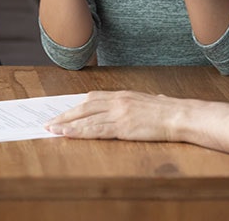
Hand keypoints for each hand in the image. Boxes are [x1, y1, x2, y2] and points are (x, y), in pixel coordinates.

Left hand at [45, 90, 181, 140]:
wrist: (179, 115)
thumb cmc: (168, 110)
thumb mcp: (148, 101)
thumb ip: (137, 103)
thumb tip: (140, 104)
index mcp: (122, 94)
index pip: (92, 98)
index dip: (75, 106)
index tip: (62, 112)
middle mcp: (117, 101)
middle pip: (84, 106)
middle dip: (65, 115)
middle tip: (49, 122)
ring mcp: (119, 113)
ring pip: (86, 118)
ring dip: (67, 124)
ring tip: (52, 130)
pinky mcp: (122, 127)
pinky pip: (96, 129)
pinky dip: (80, 132)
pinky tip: (69, 134)